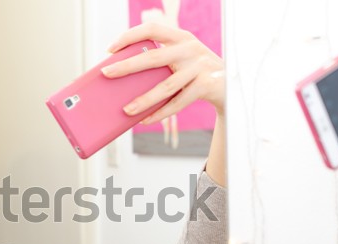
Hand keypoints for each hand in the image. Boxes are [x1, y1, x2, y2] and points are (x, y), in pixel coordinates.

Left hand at [101, 22, 223, 124]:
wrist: (230, 87)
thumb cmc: (196, 74)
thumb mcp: (180, 63)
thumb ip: (160, 65)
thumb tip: (124, 84)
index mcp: (181, 38)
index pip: (152, 29)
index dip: (130, 36)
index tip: (110, 49)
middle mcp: (191, 48)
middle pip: (153, 57)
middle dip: (127, 66)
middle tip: (107, 74)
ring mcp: (200, 67)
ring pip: (165, 86)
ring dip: (143, 100)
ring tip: (126, 110)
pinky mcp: (207, 85)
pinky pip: (178, 103)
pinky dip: (160, 113)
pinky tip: (145, 120)